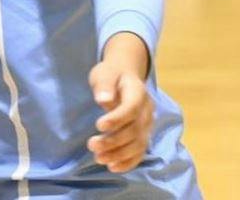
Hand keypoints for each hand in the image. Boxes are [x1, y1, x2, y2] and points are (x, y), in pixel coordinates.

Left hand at [88, 33, 153, 173]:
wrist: (125, 77)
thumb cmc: (112, 75)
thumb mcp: (105, 73)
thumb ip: (104, 85)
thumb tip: (103, 100)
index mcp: (139, 93)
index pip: (131, 109)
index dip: (117, 119)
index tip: (99, 125)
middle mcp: (147, 111)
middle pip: (135, 130)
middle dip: (113, 141)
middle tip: (91, 145)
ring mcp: (148, 126)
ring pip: (138, 144)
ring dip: (119, 154)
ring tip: (98, 158)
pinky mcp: (144, 136)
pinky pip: (140, 152)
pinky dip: (128, 162)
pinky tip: (112, 167)